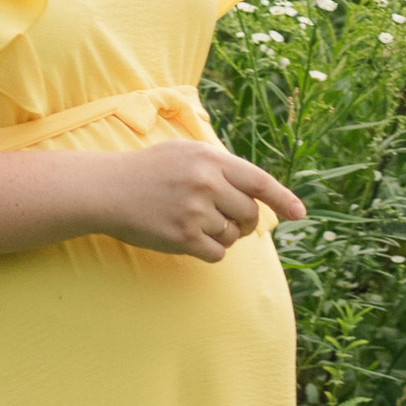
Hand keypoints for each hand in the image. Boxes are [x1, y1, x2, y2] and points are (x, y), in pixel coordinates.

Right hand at [101, 138, 305, 264]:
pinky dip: (209, 251)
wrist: (106, 189)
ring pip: (232, 236)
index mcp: (211, 159)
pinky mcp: (183, 236)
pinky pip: (216, 253)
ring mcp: (195, 211)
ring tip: (195, 223)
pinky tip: (189, 239)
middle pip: (249, 214)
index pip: (259, 181)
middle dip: (244, 222)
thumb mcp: (185, 152)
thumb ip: (219, 166)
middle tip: (225, 220)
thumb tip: (253, 191)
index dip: (283, 199)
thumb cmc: (147, 171)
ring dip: (221, 236)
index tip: (299, 214)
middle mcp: (208, 183)